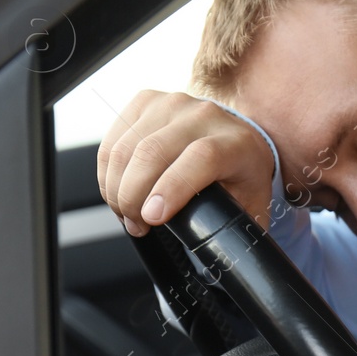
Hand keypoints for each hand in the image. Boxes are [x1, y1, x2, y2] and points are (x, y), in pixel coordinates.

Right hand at [97, 91, 274, 236]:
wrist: (235, 138)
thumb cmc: (241, 177)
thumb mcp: (249, 205)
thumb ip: (237, 226)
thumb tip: (222, 253)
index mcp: (236, 142)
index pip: (201, 158)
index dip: (171, 188)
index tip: (152, 218)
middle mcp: (204, 116)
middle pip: (153, 152)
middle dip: (133, 197)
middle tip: (136, 225)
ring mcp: (173, 104)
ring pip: (126, 148)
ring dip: (116, 188)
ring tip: (127, 214)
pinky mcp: (146, 102)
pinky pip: (113, 141)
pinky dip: (107, 173)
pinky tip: (118, 192)